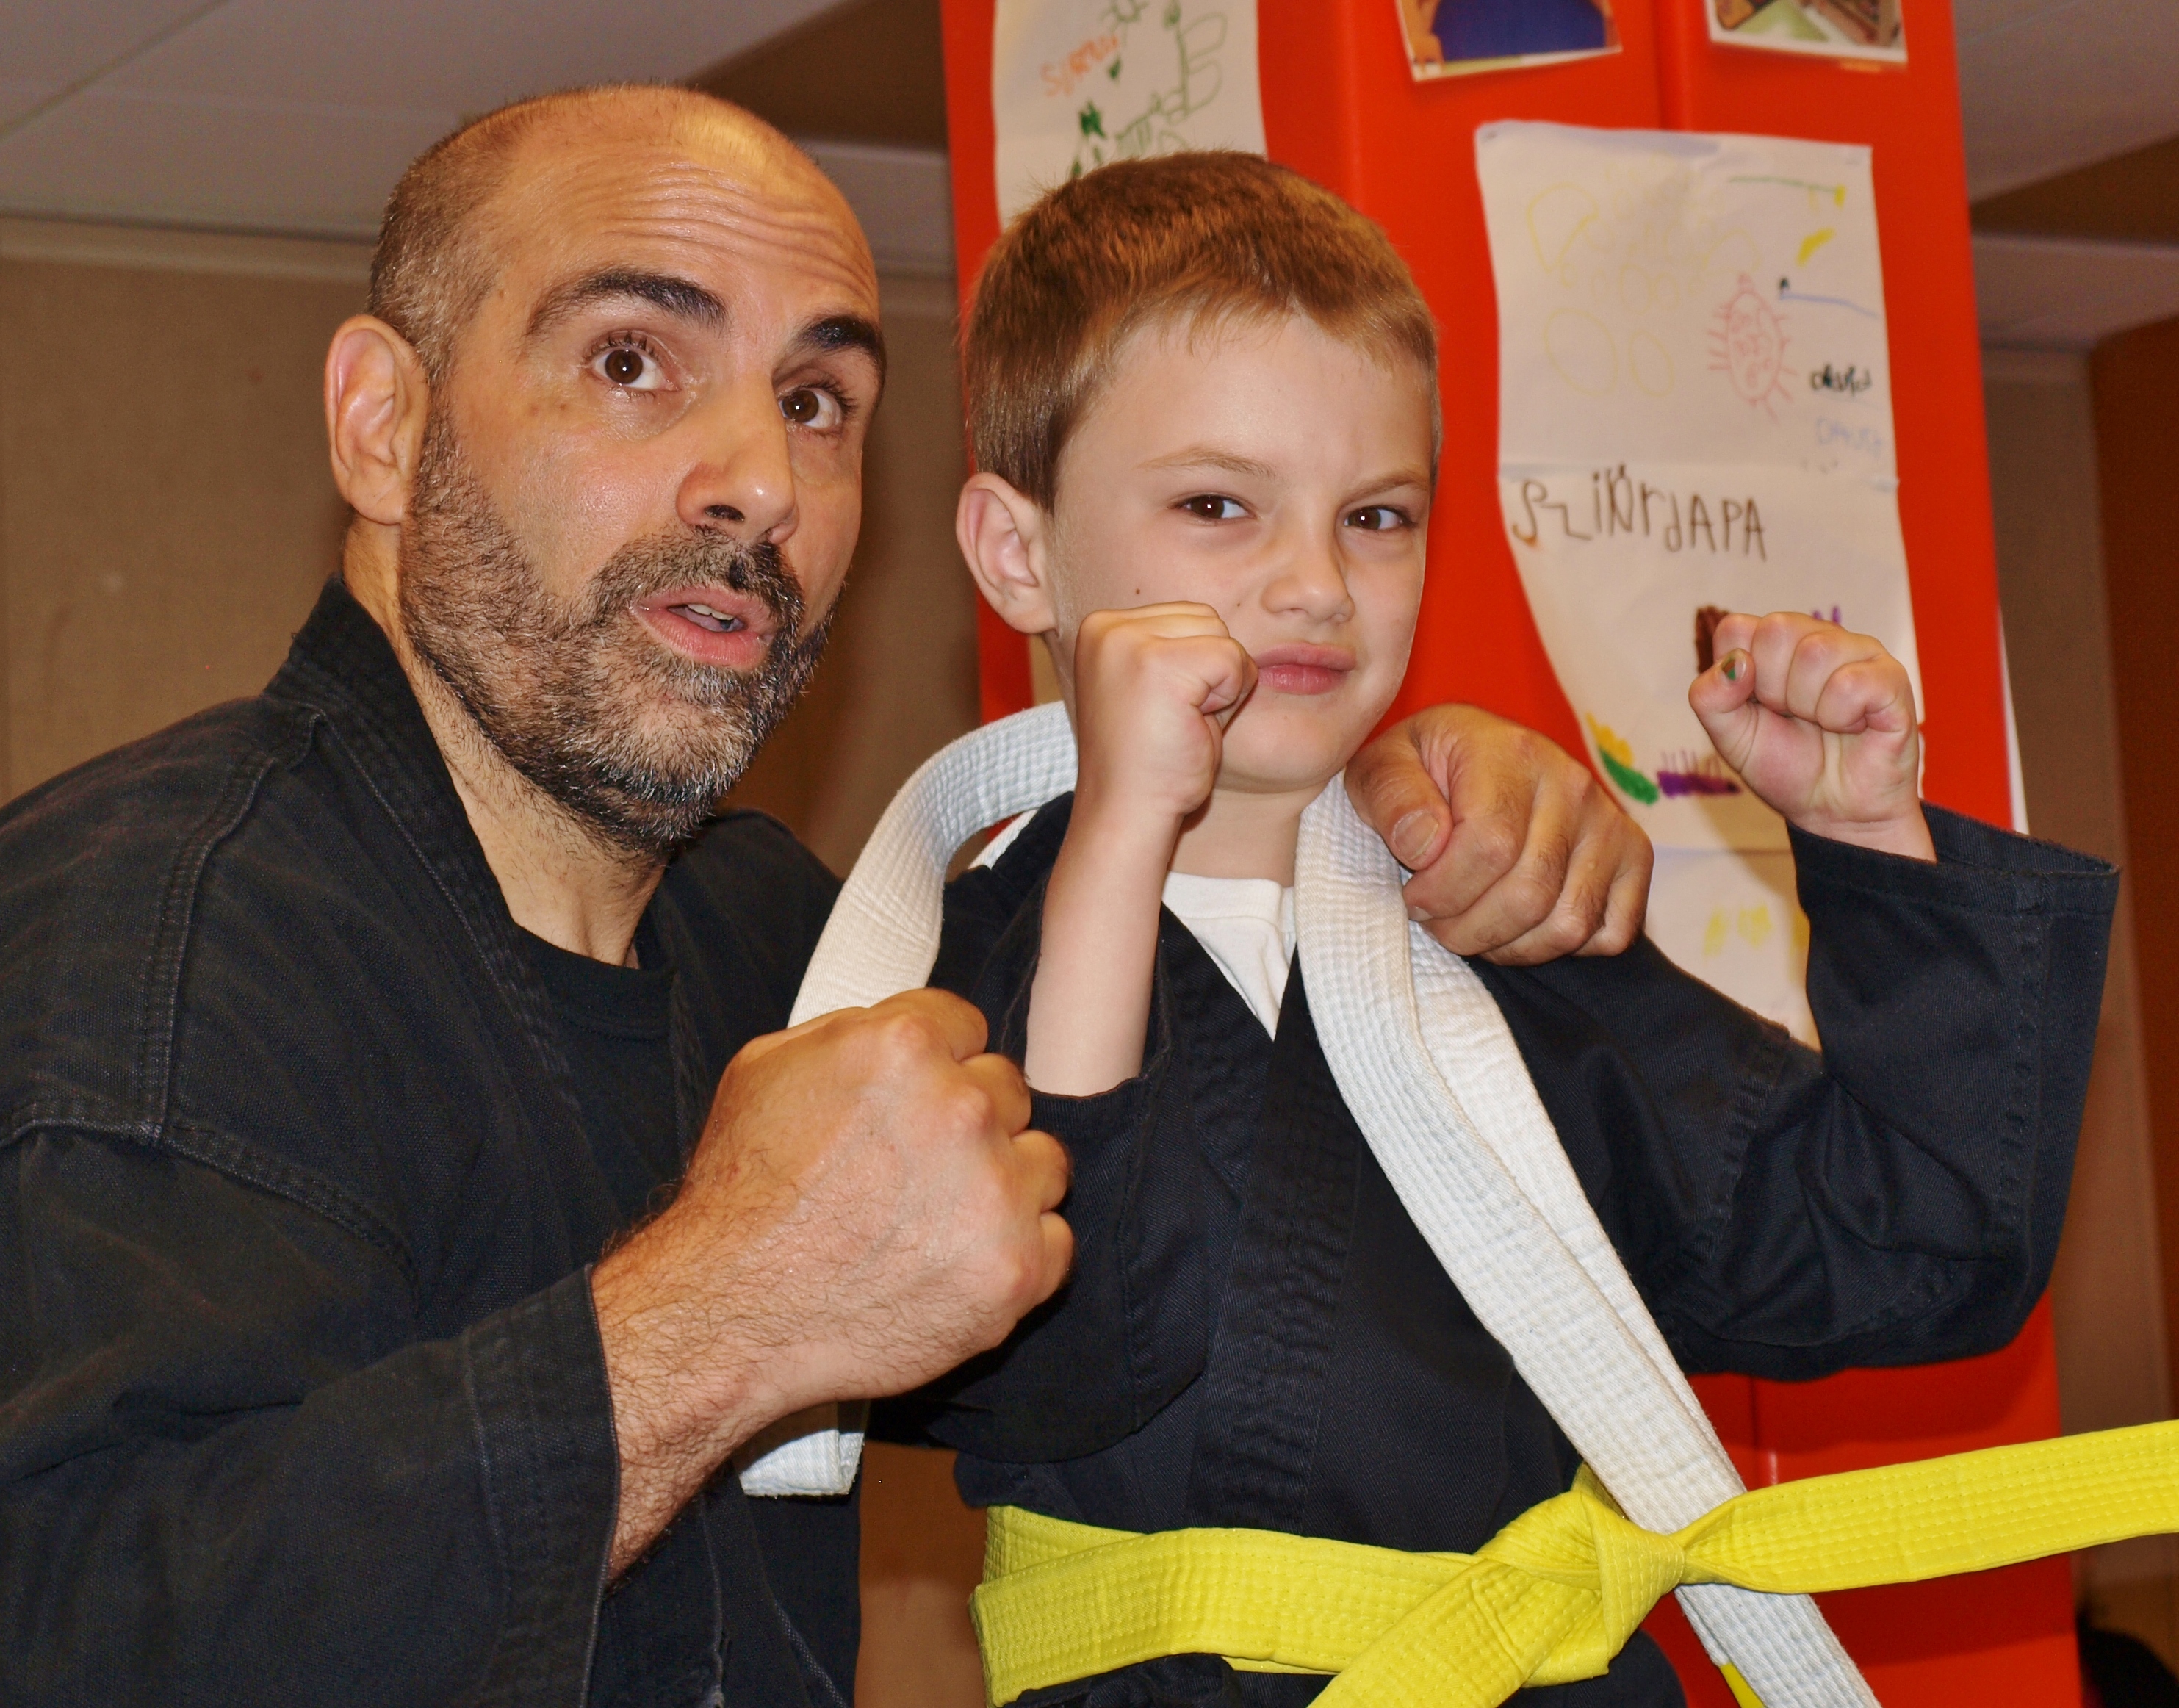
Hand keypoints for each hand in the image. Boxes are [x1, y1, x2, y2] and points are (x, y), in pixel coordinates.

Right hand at [590, 989, 1071, 1572]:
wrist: (728, 1314)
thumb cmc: (742, 1195)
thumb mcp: (768, 1068)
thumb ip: (856, 1032)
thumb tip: (915, 1033)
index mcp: (904, 1044)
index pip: (967, 1028)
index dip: (936, 1068)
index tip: (910, 1105)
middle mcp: (961, 1108)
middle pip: (1007, 1092)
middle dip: (967, 1125)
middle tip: (913, 1172)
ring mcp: (997, 1191)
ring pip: (1044, 1162)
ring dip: (1005, 1186)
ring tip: (938, 1223)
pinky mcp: (1016, 1269)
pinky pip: (1056, 1241)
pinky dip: (1016, 1256)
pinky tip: (958, 1266)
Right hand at [1069, 603, 1257, 838]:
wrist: (1129, 813)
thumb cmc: (1151, 761)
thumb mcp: (1158, 687)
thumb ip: (1182, 647)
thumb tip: (1228, 618)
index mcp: (1102, 628)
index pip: (1189, 616)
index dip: (1198, 667)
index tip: (1162, 710)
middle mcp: (1107, 627)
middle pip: (1208, 619)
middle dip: (1211, 672)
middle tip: (1176, 718)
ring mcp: (1127, 642)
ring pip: (1223, 637)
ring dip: (1221, 685)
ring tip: (1181, 721)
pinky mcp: (1157, 664)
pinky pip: (1233, 661)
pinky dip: (1230, 699)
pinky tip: (1191, 726)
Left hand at [1346, 705, 1651, 963]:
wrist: (1472, 756)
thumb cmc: (1422, 769)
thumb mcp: (1381, 766)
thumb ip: (1392, 796)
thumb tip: (1425, 845)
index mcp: (1511, 753)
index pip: (1489, 847)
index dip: (1442, 892)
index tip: (1412, 898)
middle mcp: (1573, 784)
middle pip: (1528, 894)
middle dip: (1467, 929)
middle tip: (1436, 922)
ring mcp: (1609, 822)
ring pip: (1568, 924)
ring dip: (1508, 945)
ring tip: (1471, 925)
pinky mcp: (1634, 856)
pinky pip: (1609, 934)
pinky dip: (1560, 947)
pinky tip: (1518, 925)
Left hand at [1689, 612, 1932, 860]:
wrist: (1834, 812)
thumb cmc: (1786, 766)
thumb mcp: (1730, 738)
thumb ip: (1711, 698)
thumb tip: (1736, 662)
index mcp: (1775, 644)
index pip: (1736, 628)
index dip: (1737, 676)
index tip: (1758, 707)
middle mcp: (1817, 636)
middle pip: (1776, 630)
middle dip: (1773, 689)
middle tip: (1793, 717)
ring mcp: (1859, 652)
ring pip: (1816, 652)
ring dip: (1809, 706)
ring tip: (1823, 723)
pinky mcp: (1891, 677)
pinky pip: (1851, 683)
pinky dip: (1841, 717)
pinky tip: (1852, 727)